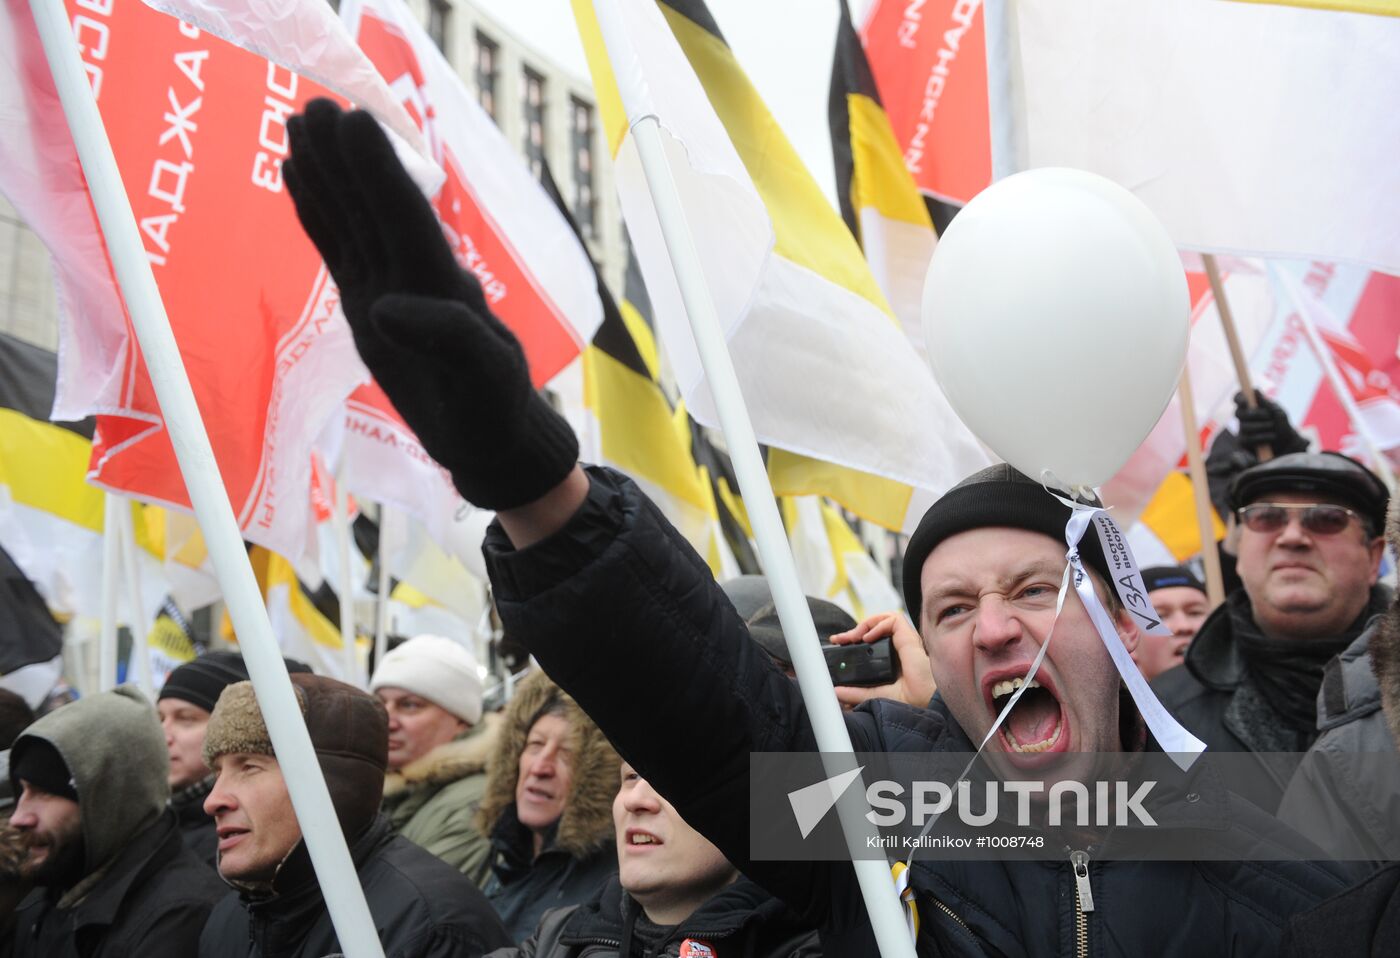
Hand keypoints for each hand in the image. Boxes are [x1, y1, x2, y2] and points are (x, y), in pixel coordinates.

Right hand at [283, 99, 576, 510]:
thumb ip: (448, 339)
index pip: (405, 218)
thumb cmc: (496, 408)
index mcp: (442, 285)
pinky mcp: (366, 307)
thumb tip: (384, 307)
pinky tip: (298, 178)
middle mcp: (412, 275)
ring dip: (326, 173)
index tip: (354, 121)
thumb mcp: (485, 378)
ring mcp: (387, 287)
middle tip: (314, 104)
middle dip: (346, 157)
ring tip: (297, 123)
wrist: (491, 438)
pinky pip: (337, 249)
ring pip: (351, 219)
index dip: (381, 171)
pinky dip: (317, 214)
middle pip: (373, 206)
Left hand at [828, 611, 935, 709]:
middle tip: (839, 639)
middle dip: (854, 630)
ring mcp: (904, 641)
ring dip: (866, 623)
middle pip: (874, 628)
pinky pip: (893, 620)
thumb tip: (836, 692)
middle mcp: (898, 648)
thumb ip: (856, 693)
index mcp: (892, 659)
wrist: (925, 702)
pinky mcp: (909, 638)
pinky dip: (878, 624)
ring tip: (854, 636)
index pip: (871, 640)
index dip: (854, 638)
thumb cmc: (911, 700)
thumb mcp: (875, 695)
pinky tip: (867, 638)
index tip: (839, 643)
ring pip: (884, 619)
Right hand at [1235, 391, 1307, 457]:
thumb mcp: (1277, 411)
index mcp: (1250, 405)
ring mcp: (1242, 430)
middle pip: (1238, 413)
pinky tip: (1270, 437)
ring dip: (1260, 427)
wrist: (1287, 443)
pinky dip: (1260, 438)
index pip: (1238, 398)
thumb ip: (1265, 403)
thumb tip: (1255, 390)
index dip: (1239, 398)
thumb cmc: (1281, 424)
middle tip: (1268, 416)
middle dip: (1254, 415)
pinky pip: (1246, 439)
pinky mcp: (1244, 442)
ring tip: (1272, 428)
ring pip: (1243, 427)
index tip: (1245, 401)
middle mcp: (1244, 417)